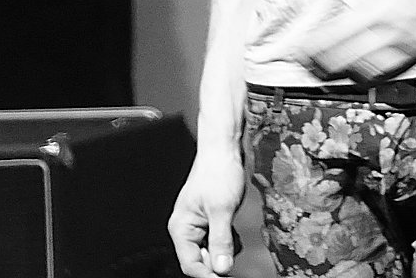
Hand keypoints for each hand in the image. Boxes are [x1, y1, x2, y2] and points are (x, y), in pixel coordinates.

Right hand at [169, 150, 244, 276]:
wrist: (224, 149)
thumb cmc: (219, 172)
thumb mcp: (223, 209)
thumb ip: (221, 240)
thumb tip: (221, 268)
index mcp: (181, 228)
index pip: (191, 264)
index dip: (208, 274)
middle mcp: (187, 229)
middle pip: (200, 260)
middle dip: (217, 261)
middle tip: (233, 254)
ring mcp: (199, 224)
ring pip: (211, 251)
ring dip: (224, 249)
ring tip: (233, 233)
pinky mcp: (211, 219)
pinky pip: (218, 239)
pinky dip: (228, 240)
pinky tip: (234, 228)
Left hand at [298, 0, 415, 83]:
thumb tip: (345, 4)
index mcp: (378, 9)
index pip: (335, 37)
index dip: (313, 48)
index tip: (298, 52)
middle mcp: (388, 33)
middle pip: (343, 60)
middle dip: (319, 66)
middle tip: (304, 65)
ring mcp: (403, 47)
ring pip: (362, 72)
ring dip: (339, 74)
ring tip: (324, 72)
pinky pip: (385, 73)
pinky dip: (365, 76)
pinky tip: (355, 72)